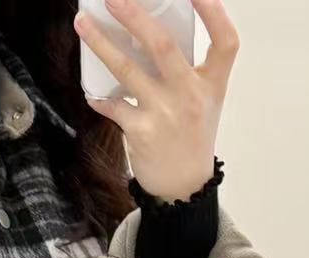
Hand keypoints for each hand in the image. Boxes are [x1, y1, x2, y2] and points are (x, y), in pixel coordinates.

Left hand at [73, 0, 237, 201]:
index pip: (225, 40)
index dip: (214, 11)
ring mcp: (166, 114)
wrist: (184, 189)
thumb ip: (189, 69)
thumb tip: (149, 32)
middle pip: (163, 45)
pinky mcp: (142, 132)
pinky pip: (113, 106)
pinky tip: (91, 91)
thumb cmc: (191, 137)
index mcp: (213, 83)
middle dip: (134, 16)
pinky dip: (99, 97)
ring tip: (82, 24)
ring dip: (101, 44)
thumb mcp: (205, 101)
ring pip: (128, 69)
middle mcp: (191, 96)